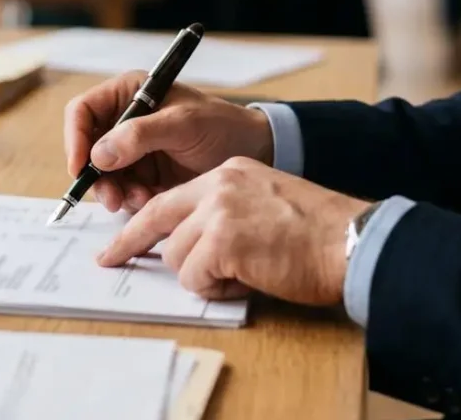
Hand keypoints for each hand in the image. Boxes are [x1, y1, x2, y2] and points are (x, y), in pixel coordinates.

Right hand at [64, 72, 273, 212]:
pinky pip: (121, 190)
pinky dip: (129, 199)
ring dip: (115, 191)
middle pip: (87, 148)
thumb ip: (140, 135)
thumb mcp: (183, 124)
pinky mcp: (143, 174)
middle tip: (112, 198)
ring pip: (101, 174)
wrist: (253, 153)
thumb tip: (98, 154)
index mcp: (129, 93)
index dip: (75, 138)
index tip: (81, 167)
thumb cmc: (222, 126)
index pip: (83, 111)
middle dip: (97, 175)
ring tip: (139, 200)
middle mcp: (124, 120)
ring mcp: (132, 149)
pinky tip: (148, 200)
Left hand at [97, 157, 371, 305]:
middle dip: (129, 243)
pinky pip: (195, 278)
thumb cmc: (319, 234)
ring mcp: (218, 211)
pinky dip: (216, 289)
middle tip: (108, 259)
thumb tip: (190, 245)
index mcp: (229, 172)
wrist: (351, 241)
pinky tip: (247, 281)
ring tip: (242, 274)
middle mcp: (219, 183)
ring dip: (203, 276)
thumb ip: (226, 214)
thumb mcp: (265, 204)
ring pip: (176, 255)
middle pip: (157, 217)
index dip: (145, 222)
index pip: (173, 196)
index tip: (122, 238)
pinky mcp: (223, 241)